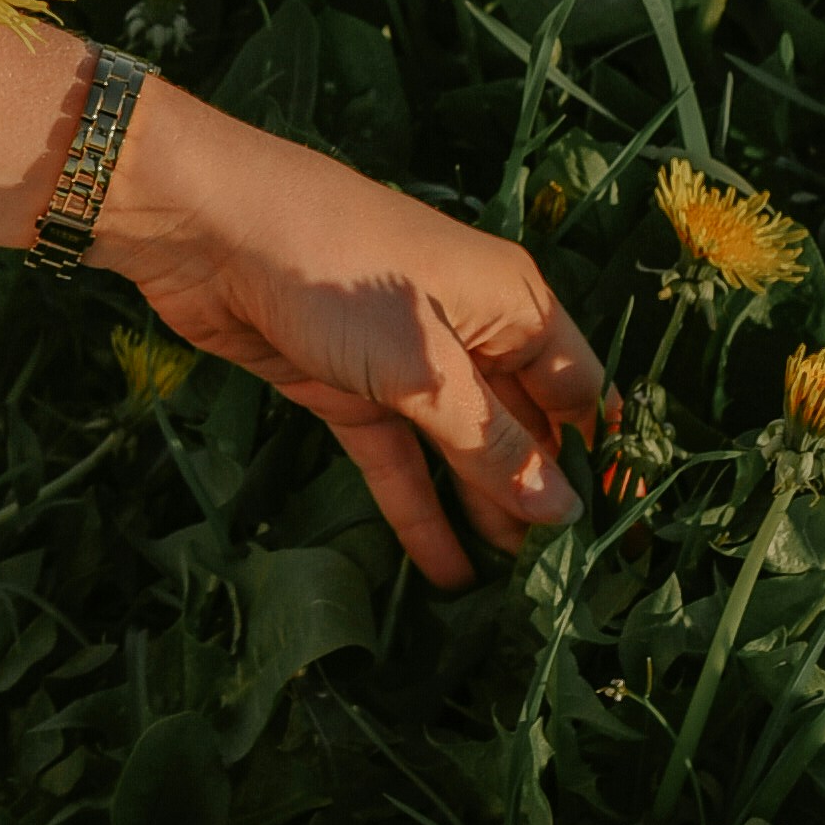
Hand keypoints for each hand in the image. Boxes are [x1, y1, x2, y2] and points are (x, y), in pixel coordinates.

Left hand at [86, 79, 601, 588]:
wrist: (207, 227)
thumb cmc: (338, 275)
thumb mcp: (426, 367)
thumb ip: (492, 444)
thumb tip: (564, 511)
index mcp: (512, 304)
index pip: (581, 392)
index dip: (599, 460)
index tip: (618, 538)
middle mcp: (470, 332)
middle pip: (523, 428)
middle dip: (540, 500)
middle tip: (563, 589)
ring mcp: (404, 362)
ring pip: (459, 450)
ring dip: (482, 514)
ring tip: (513, 597)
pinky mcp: (345, 388)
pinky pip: (396, 459)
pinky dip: (416, 510)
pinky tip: (444, 572)